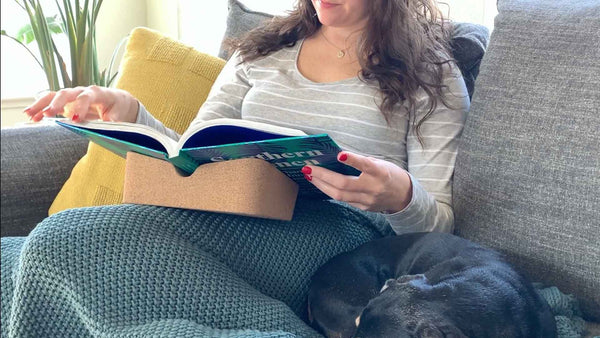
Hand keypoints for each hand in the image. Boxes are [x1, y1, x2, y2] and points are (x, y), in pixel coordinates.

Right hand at [23, 86, 139, 122]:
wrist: (117, 100)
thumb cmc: (118, 106)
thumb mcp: (120, 113)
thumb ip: (114, 119)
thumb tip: (109, 125)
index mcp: (97, 93)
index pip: (86, 97)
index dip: (80, 106)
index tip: (75, 119)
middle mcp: (82, 91)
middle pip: (67, 93)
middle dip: (57, 103)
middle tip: (48, 114)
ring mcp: (72, 96)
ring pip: (54, 95)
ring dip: (42, 104)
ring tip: (30, 115)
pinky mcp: (66, 102)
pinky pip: (51, 102)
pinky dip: (41, 107)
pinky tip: (31, 115)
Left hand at [302, 152, 412, 212]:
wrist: (403, 196)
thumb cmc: (390, 175)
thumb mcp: (380, 164)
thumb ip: (362, 162)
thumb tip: (337, 158)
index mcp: (380, 173)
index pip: (366, 166)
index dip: (353, 160)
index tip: (339, 154)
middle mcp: (373, 188)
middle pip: (344, 184)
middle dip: (323, 176)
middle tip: (308, 168)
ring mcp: (367, 201)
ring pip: (339, 195)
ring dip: (321, 184)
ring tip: (309, 175)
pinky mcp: (363, 208)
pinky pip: (343, 200)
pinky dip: (330, 191)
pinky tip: (321, 184)